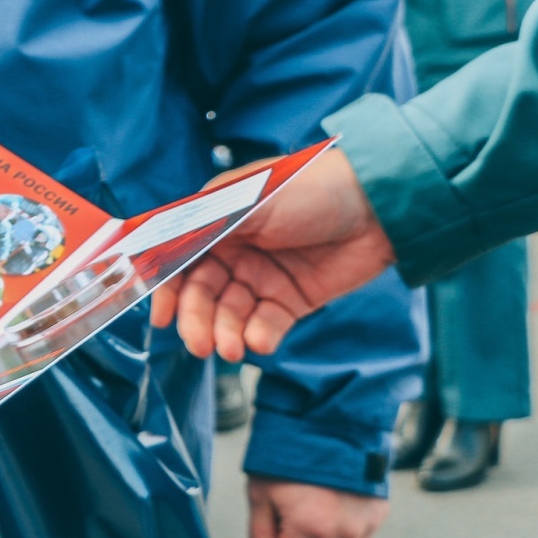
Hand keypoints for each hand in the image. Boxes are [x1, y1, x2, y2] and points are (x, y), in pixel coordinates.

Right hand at [149, 148, 396, 361]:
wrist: (379, 207)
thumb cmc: (312, 188)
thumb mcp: (252, 199)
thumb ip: (204, 225)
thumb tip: (158, 247)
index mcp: (217, 220)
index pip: (178, 259)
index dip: (166, 288)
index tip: (161, 316)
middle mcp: (233, 250)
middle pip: (201, 293)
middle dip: (197, 320)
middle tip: (199, 344)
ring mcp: (261, 276)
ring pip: (229, 313)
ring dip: (225, 333)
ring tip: (232, 349)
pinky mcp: (290, 300)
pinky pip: (265, 324)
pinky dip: (258, 336)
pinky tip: (259, 341)